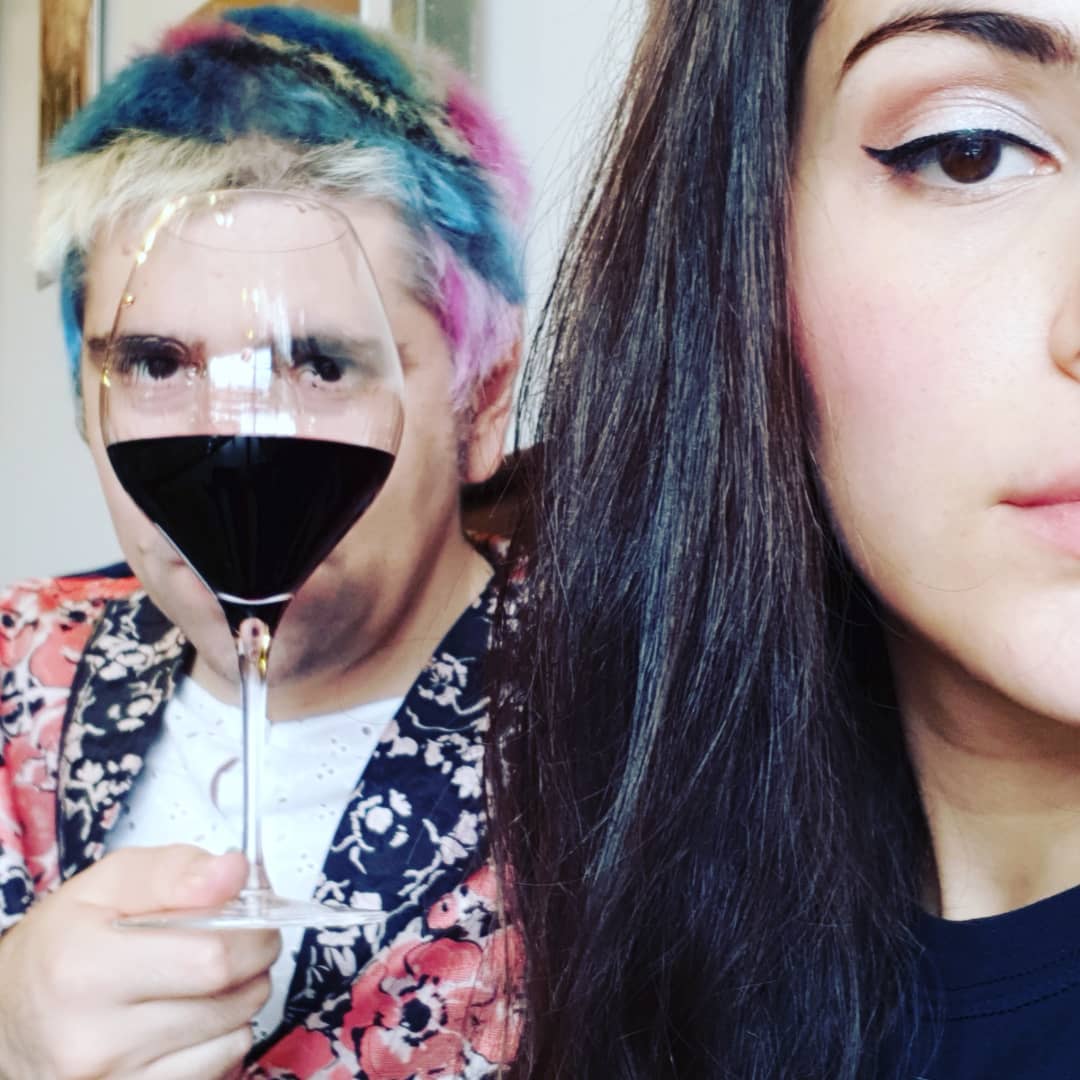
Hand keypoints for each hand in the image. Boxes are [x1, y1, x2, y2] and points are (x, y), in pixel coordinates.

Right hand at [0, 845, 279, 1079]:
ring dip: (242, 1000)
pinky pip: (215, 1069)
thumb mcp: (107, 883)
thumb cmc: (61, 944)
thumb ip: (174, 871)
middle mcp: (92, 1038)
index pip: (210, 958)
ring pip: (229, 1036)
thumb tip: (234, 872)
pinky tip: (198, 1015)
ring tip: (218, 977)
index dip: (251, 933)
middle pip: (226, 999)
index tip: (257, 918)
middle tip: (249, 943)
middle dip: (254, 963)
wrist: (8, 1016)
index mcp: (84, 969)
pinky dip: (223, 1038)